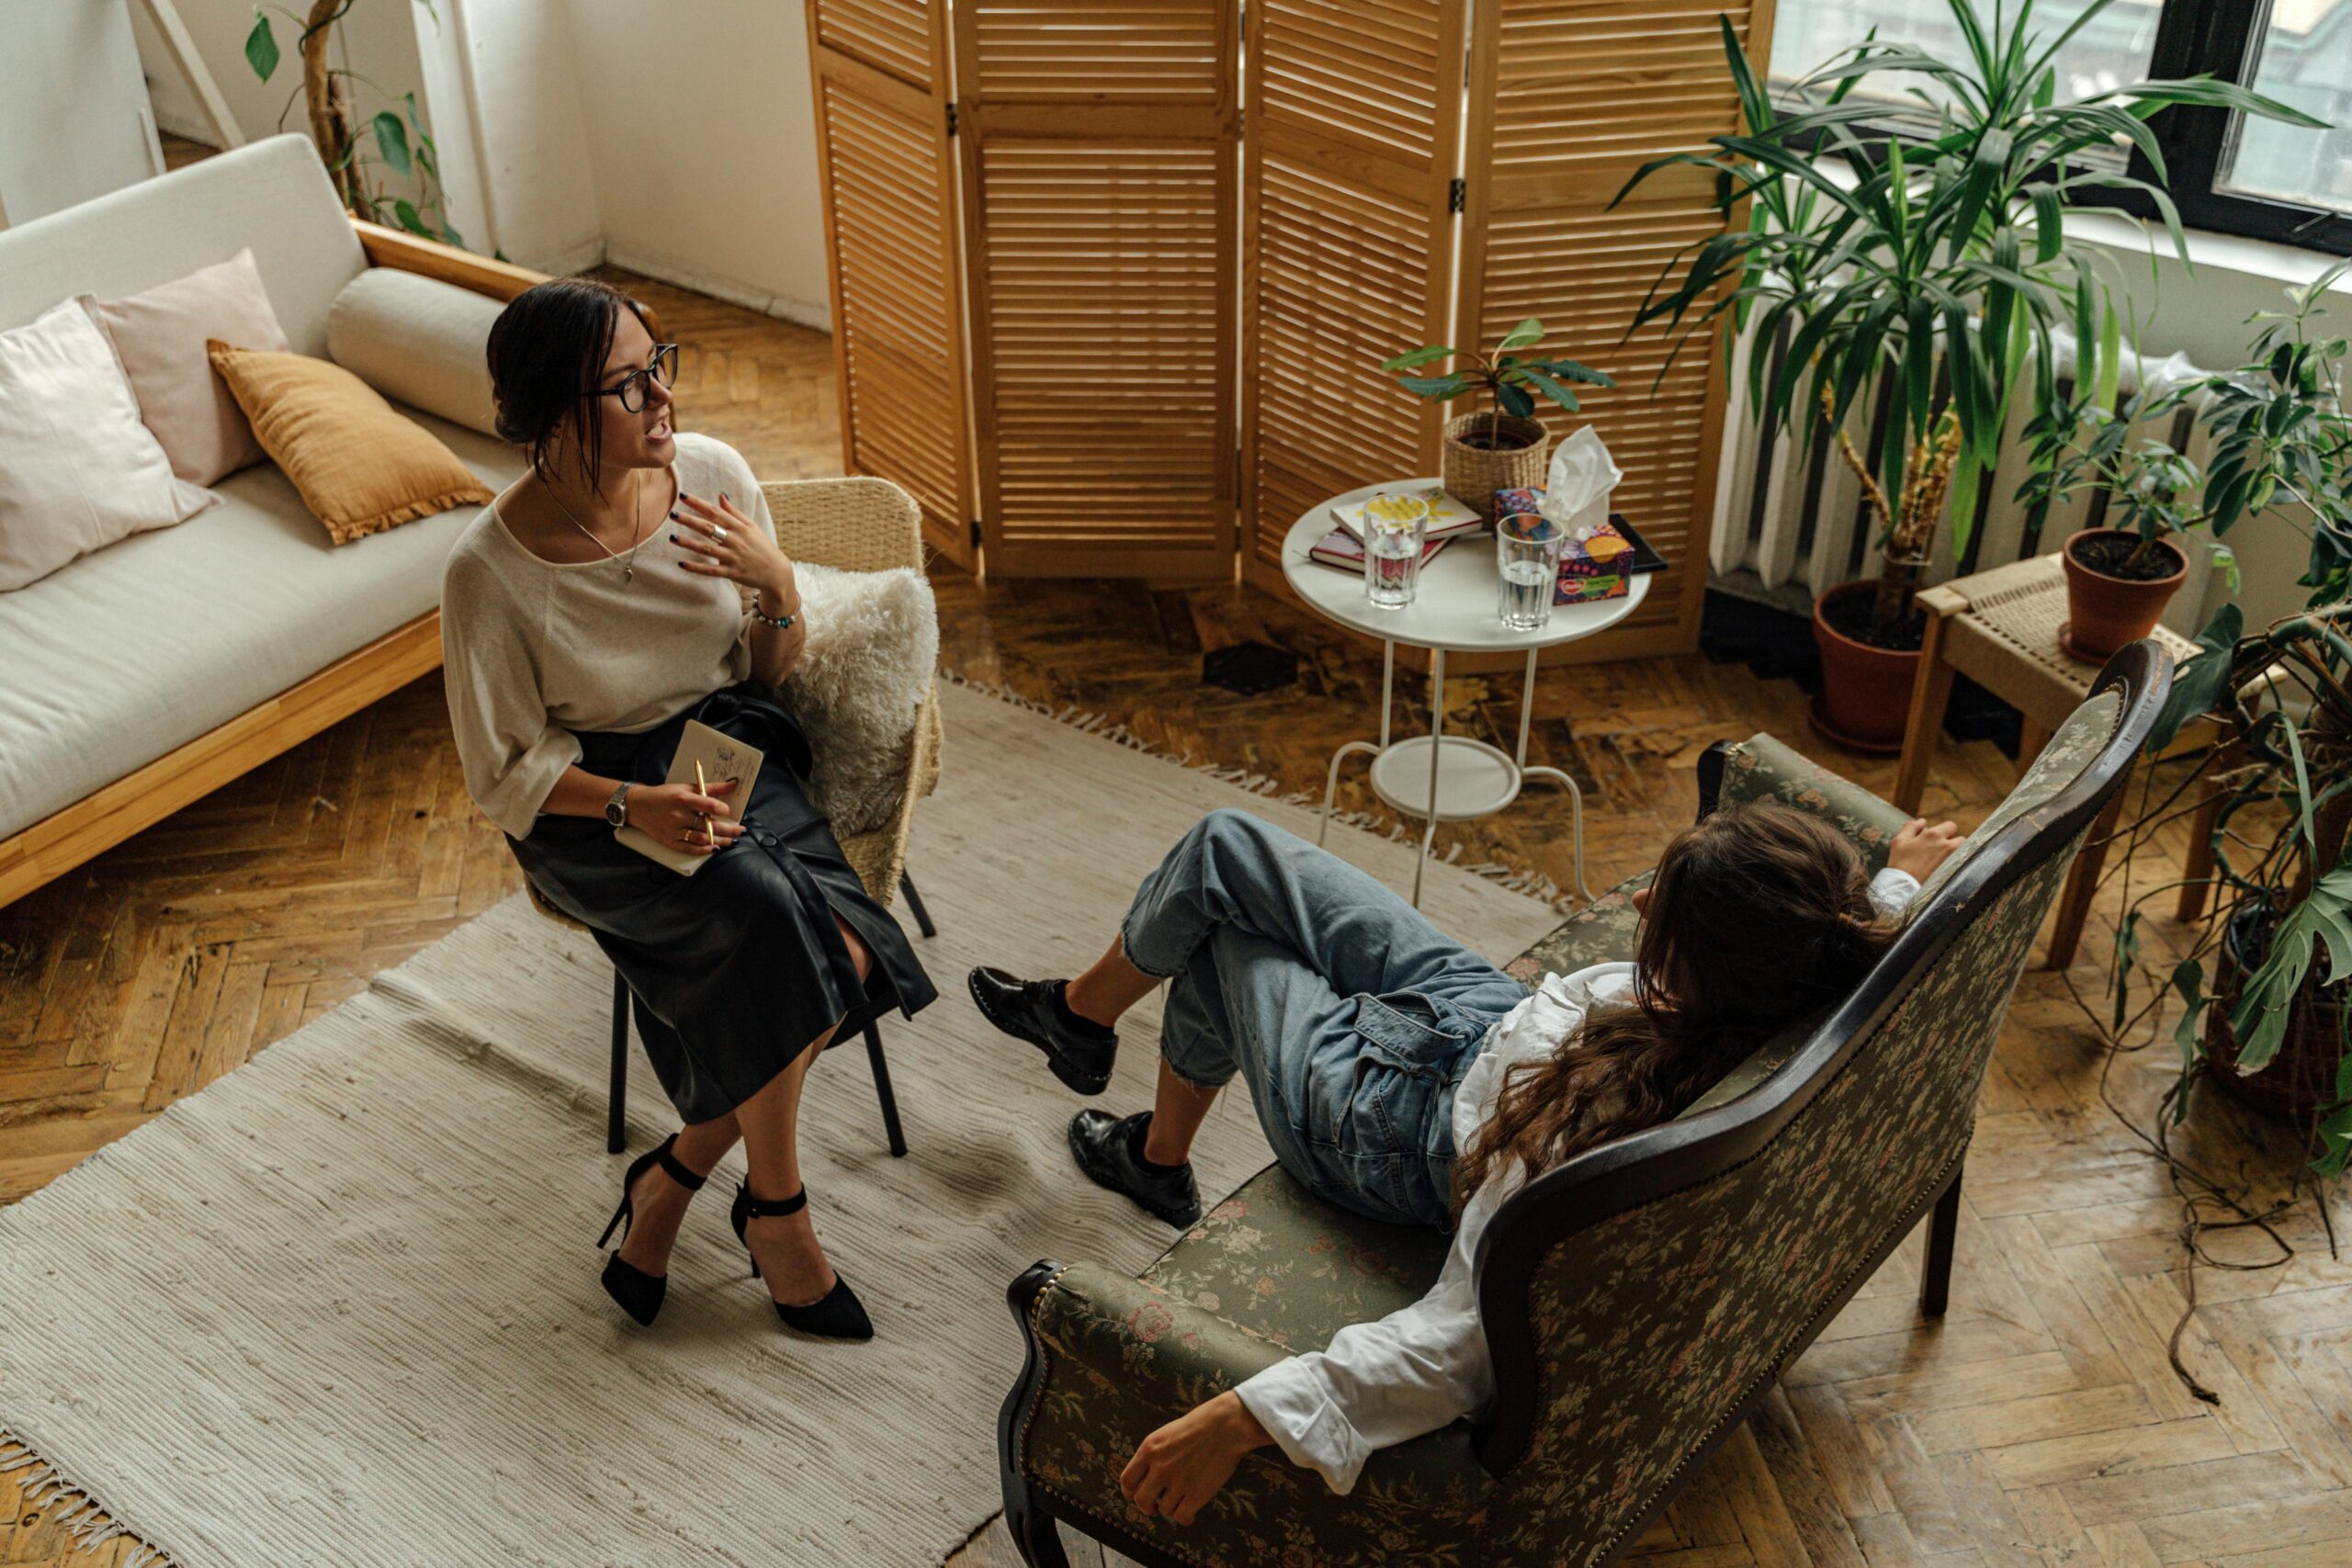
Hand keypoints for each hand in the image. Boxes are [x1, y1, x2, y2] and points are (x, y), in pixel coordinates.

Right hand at [629, 779, 742, 855]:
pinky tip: (714, 848)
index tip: (728, 810)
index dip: (720, 808)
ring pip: (701, 838)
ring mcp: (673, 830)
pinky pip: (689, 849)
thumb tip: (733, 783)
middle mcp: (677, 816)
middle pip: (707, 825)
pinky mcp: (669, 841)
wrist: (638, 806)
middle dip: (727, 828)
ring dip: (719, 840)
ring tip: (732, 840)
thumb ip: (710, 787)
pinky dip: (703, 850)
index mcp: (682, 799)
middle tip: (741, 830)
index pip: (705, 804)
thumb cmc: (665, 794)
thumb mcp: (686, 787)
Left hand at [670, 491, 797, 614]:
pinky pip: (711, 570)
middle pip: (709, 528)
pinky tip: (682, 564)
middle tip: (672, 514)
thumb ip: (734, 512)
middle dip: (690, 521)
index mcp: (740, 527)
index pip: (715, 512)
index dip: (699, 503)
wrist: (777, 572)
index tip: (683, 495)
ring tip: (672, 538)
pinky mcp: (732, 573)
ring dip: (689, 543)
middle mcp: (736, 541)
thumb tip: (721, 496)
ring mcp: (733, 557)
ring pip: (707, 549)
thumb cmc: (762, 546)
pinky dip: (697, 568)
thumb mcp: (751, 526)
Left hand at [1119, 1392, 1272, 1525]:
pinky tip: (1191, 1514)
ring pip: (1164, 1510)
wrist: (1225, 1426)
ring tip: (1180, 1502)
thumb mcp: (1165, 1434)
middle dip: (1147, 1507)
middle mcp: (1160, 1467)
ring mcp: (1178, 1482)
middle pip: (1141, 1500)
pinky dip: (1185, 1519)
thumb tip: (1144, 1477)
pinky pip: (1181, 1517)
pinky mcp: (1197, 1494)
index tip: (1136, 1495)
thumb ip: (1152, 1455)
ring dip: (1170, 1509)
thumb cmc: (1198, 1426)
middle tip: (1154, 1506)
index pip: (1127, 1480)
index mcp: (1149, 1450)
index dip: (1130, 1492)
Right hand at [1887, 817, 1963, 881]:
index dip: (1944, 830)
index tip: (1937, 837)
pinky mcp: (1951, 869)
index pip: (1950, 825)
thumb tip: (1922, 821)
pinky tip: (1945, 865)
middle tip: (1941, 847)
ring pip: (1963, 850)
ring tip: (1945, 856)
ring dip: (1957, 850)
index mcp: (1933, 834)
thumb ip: (1911, 827)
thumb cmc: (1900, 861)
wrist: (1903, 884)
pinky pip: (1960, 861)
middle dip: (1953, 840)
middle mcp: (1945, 844)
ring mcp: (1950, 857)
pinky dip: (1956, 861)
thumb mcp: (1899, 840)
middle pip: (1960, 837)